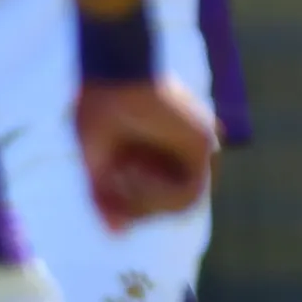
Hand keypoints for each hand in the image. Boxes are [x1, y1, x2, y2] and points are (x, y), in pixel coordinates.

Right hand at [75, 76, 217, 228]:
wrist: (112, 68)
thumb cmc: (100, 104)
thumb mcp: (96, 162)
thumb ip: (106, 199)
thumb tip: (116, 234)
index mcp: (164, 154)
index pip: (158, 201)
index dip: (131, 210)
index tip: (104, 196)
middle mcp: (186, 153)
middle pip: (170, 206)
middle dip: (137, 206)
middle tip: (111, 183)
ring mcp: (199, 148)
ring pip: (183, 204)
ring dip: (146, 201)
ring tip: (121, 174)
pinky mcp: (204, 142)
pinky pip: (189, 192)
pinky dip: (158, 193)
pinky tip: (133, 172)